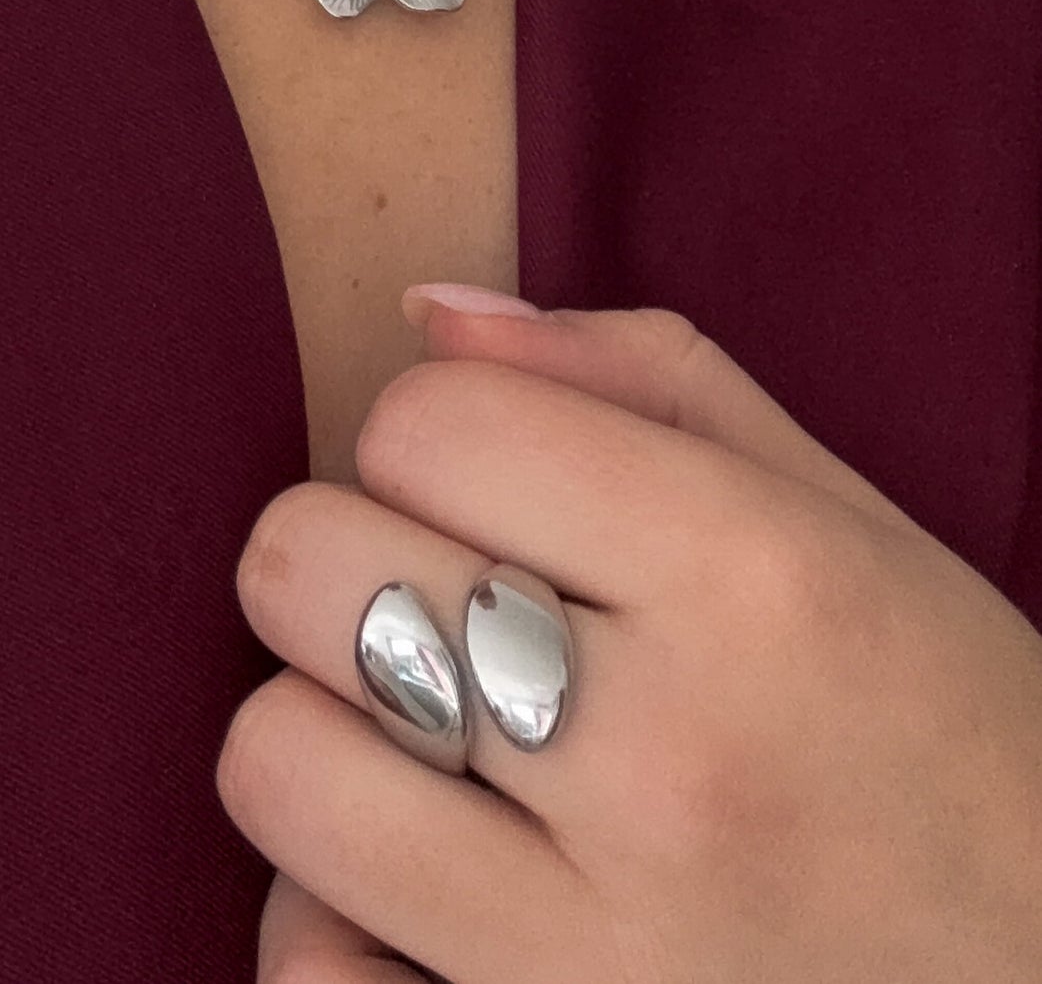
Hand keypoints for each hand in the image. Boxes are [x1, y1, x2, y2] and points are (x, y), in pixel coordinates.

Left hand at [218, 292, 1041, 981]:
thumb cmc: (958, 746)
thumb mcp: (850, 522)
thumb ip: (638, 379)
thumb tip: (424, 313)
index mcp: (754, 582)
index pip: (422, 421)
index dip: (442, 440)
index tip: (506, 499)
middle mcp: (668, 761)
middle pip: (307, 568)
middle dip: (360, 565)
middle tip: (454, 617)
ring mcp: (597, 952)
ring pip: (272, 762)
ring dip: (329, 740)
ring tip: (433, 756)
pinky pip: (306, 975)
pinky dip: (335, 935)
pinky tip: (422, 905)